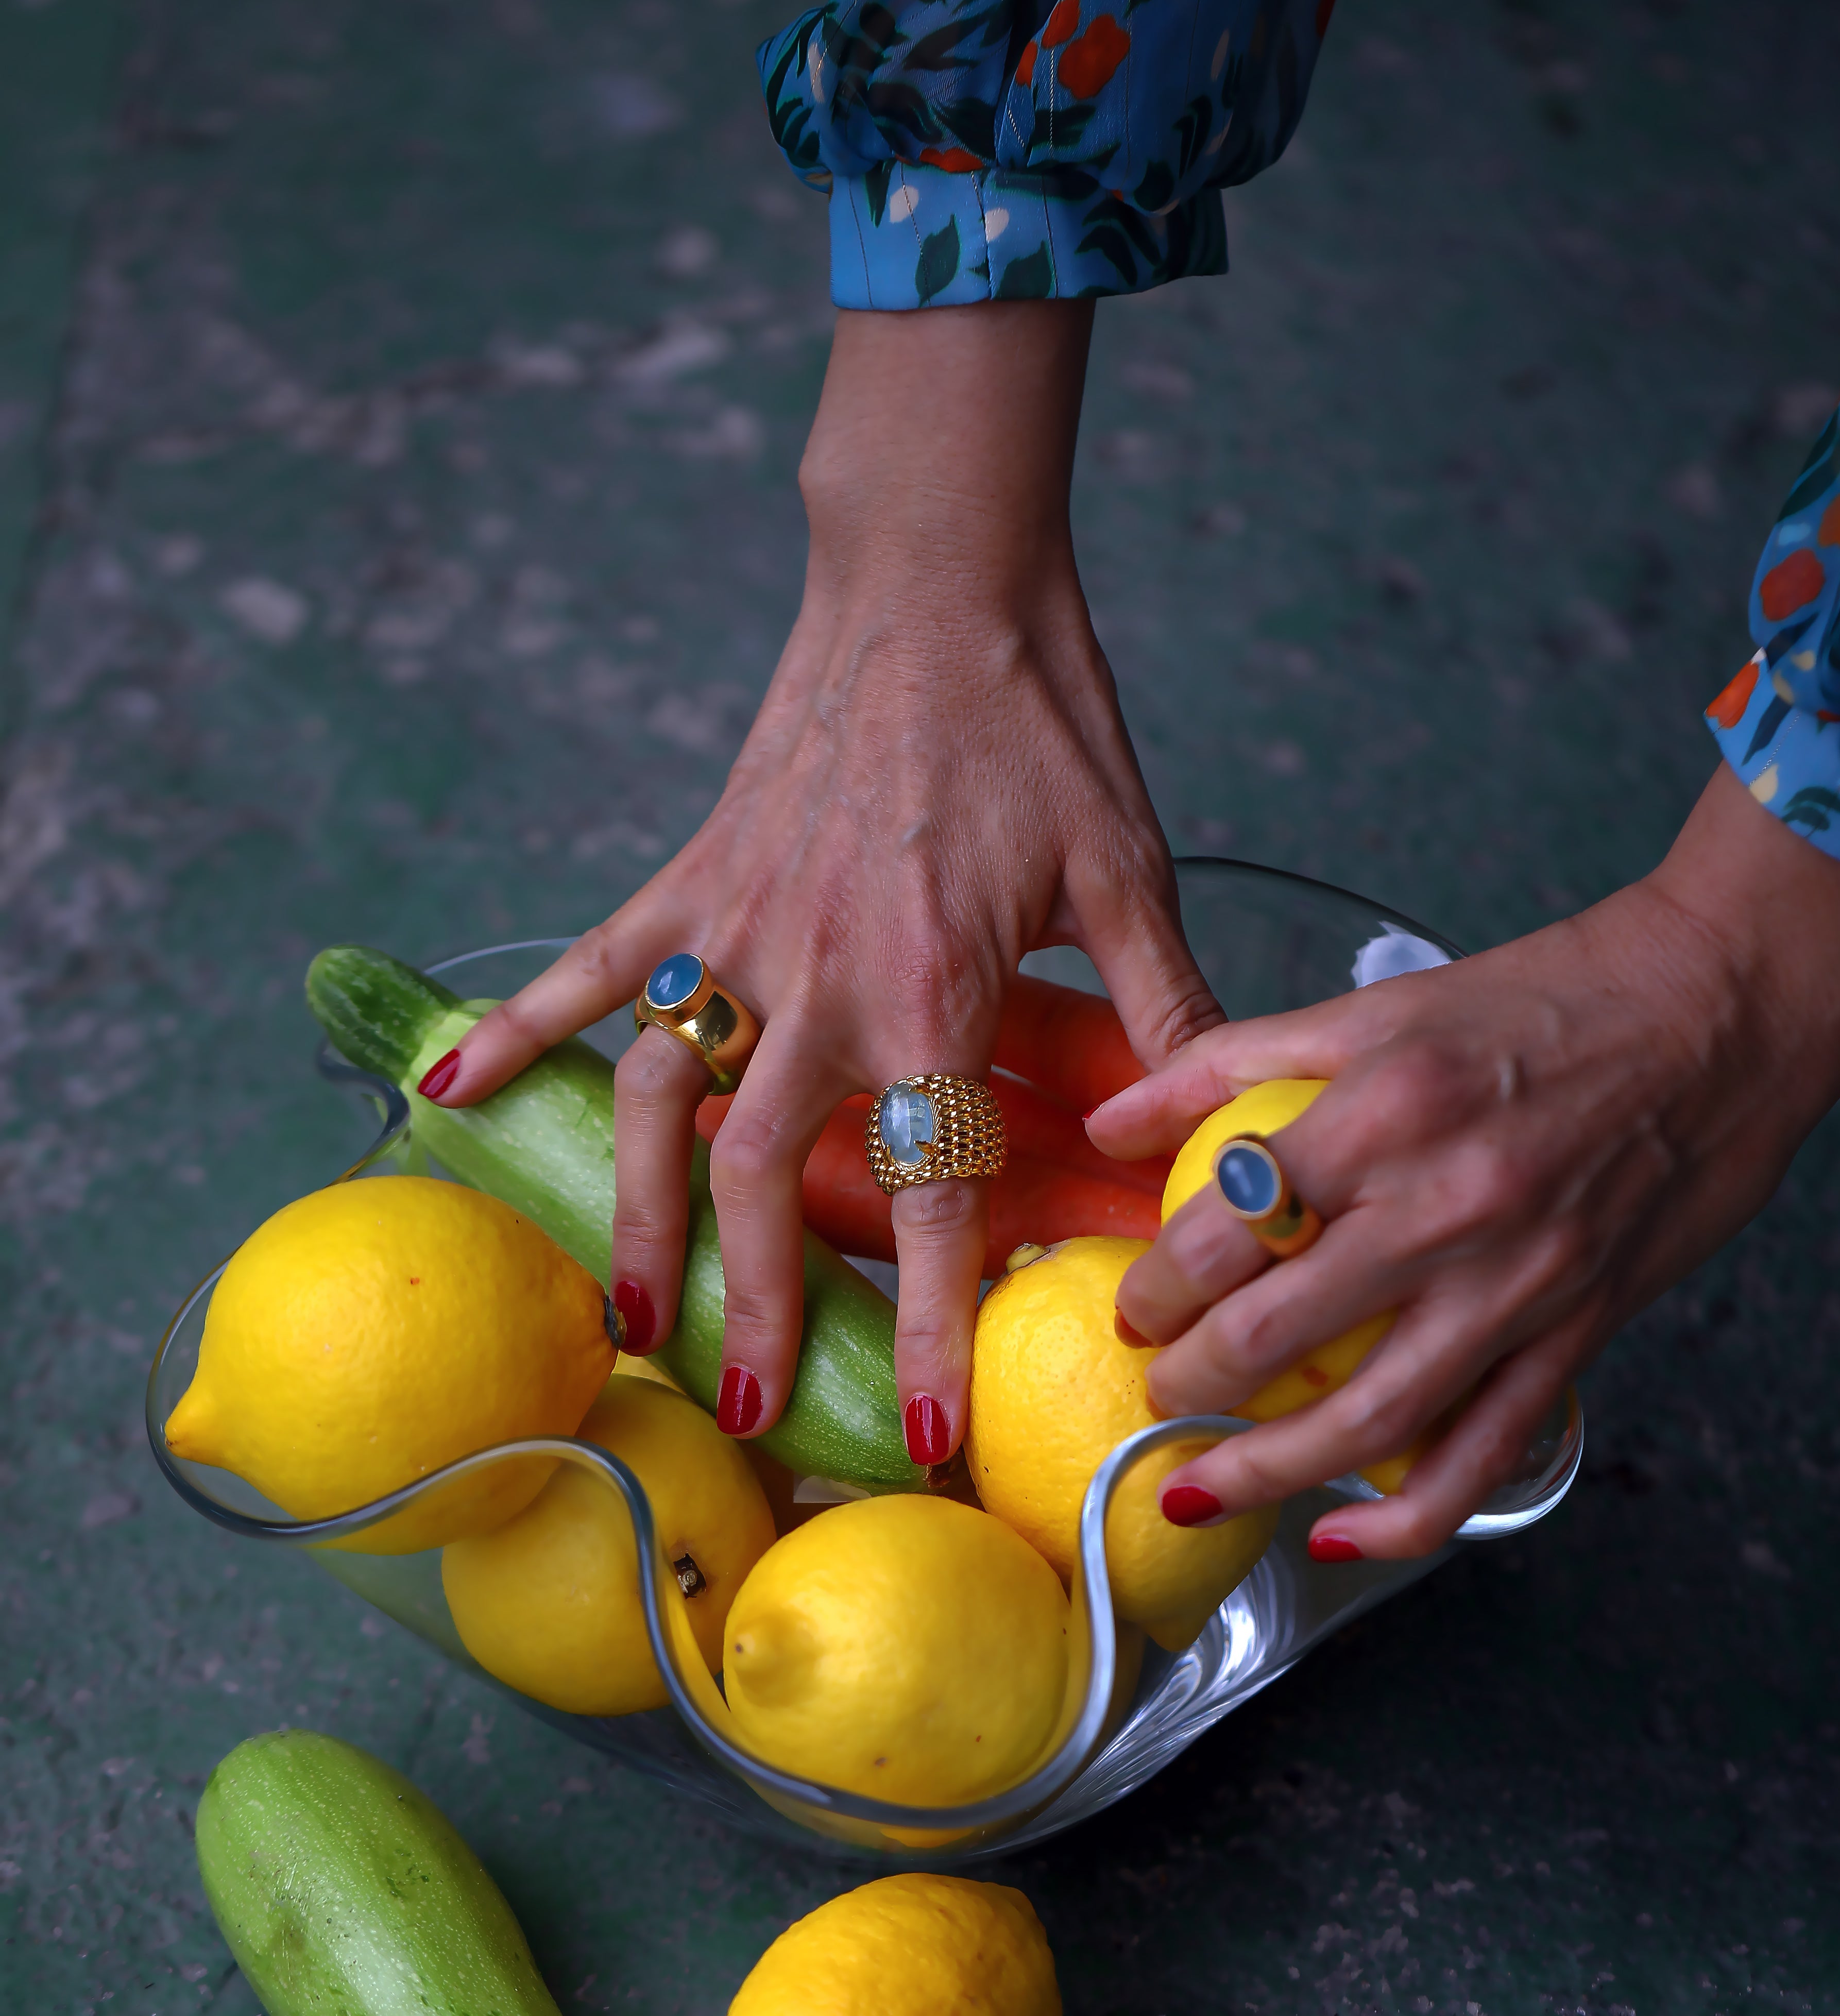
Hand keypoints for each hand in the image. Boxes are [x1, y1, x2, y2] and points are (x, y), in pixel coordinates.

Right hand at [420, 302, 1220, 1462]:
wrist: (943, 580)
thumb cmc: (1043, 721)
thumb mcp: (1126, 872)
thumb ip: (1161, 1007)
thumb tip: (1210, 1114)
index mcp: (934, 993)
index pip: (934, 1197)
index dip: (936, 1325)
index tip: (932, 1435)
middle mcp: (819, 981)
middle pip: (763, 1181)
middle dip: (757, 1309)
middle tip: (749, 1407)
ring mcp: (741, 928)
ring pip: (661, 1101)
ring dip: (634, 1214)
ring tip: (624, 1310)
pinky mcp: (698, 874)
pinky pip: (596, 964)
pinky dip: (521, 1025)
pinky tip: (453, 1087)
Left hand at [1090, 767, 1839, 1557]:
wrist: (1725, 1003)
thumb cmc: (1553, 993)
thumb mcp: (1382, 1005)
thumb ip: (1235, 1059)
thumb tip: (1113, 1120)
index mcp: (1388, 1110)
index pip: (1231, 1225)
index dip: (1160, 1283)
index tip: (1135, 1307)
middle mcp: (1449, 1205)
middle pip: (1280, 1331)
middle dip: (1190, 1382)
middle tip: (1153, 1393)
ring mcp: (1521, 1280)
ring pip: (1373, 1417)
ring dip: (1270, 1470)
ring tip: (1197, 1491)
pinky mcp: (1582, 1328)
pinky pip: (1485, 1448)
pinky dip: (1409, 1512)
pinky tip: (1341, 1537)